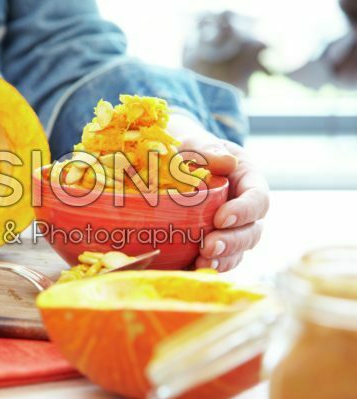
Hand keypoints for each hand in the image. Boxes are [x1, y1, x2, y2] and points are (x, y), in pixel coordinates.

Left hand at [168, 113, 269, 271]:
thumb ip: (207, 149)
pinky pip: (219, 259)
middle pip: (251, 231)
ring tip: (200, 263)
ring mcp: (231, 228)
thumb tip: (225, 162)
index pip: (258, 199)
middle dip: (233, 242)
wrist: (171, 161)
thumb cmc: (187, 148)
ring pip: (238, 251)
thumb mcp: (195, 142)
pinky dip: (208, 267)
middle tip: (209, 246)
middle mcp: (244, 207)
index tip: (222, 218)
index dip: (244, 211)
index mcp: (248, 179)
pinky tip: (191, 270)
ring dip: (222, 260)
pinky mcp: (214, 241)